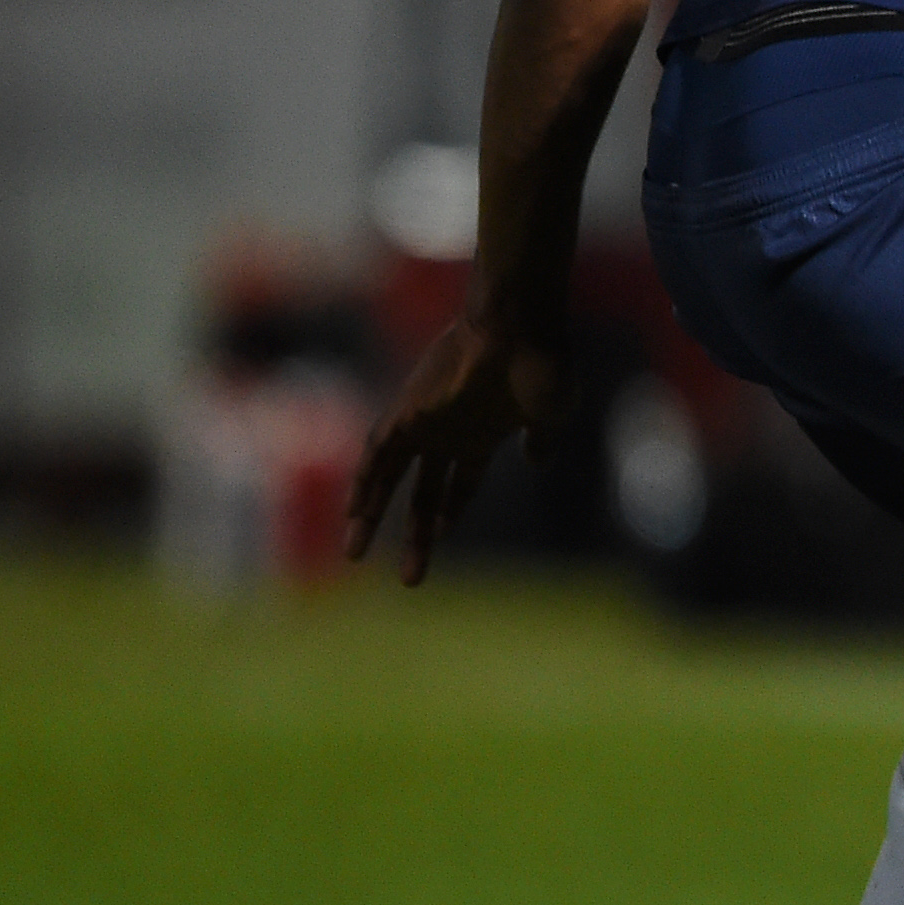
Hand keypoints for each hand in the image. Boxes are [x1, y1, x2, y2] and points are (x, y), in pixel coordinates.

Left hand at [347, 309, 569, 584]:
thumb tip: (537, 462)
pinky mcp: (407, 413)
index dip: (450, 512)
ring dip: (370, 515)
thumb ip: (542, 440)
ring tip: (353, 554)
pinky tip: (352, 514)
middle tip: (411, 578)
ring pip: (387, 478)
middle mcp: (447, 433)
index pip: (460, 484)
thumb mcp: (550, 413)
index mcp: (482, 435)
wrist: (517, 326)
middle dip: (416, 534)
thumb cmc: (542, 364)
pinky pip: (374, 455)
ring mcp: (424, 423)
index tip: (440, 537)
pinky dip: (360, 484)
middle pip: (423, 493)